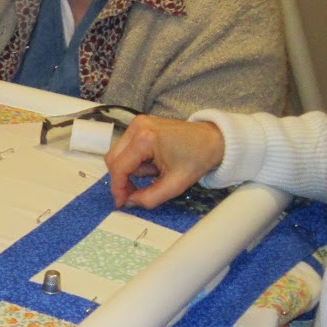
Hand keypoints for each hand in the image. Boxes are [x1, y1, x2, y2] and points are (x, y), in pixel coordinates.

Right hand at [105, 115, 224, 208]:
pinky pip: (127, 148)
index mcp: (145, 138)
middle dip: (122, 179)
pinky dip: (135, 161)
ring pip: (119, 154)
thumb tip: (130, 202)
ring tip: (155, 173)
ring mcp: (138, 123)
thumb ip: (149, 198)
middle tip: (134, 194)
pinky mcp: (140, 125)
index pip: (119, 167)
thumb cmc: (198, 157)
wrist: (213, 140)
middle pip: (113, 159)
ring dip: (132, 170)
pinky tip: (153, 164)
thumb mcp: (175, 185)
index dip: (118, 188)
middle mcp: (138, 127)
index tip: (121, 202)